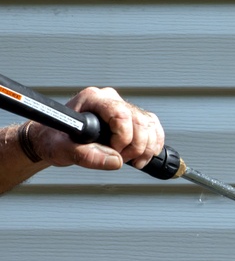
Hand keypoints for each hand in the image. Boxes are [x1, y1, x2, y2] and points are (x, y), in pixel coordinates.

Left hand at [25, 87, 164, 169]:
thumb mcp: (63, 149)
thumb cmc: (55, 140)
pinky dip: (154, 145)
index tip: (114, 151)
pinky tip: (144, 156)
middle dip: (136, 146)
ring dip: (146, 148)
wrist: (56, 141)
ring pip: (149, 125)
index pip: (121, 114)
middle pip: (140, 121)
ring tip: (132, 161)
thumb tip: (116, 161)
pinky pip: (153, 128)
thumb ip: (86, 155)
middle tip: (122, 160)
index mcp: (93, 99)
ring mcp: (123, 108)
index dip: (123, 137)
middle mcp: (111, 100)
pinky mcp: (133, 119)